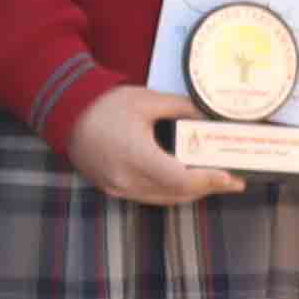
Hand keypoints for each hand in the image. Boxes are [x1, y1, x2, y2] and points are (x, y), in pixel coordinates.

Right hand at [59, 88, 236, 207]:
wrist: (66, 113)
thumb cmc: (104, 104)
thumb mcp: (148, 100)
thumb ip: (183, 108)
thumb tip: (210, 116)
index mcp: (136, 156)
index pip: (182, 179)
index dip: (210, 181)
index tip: (232, 178)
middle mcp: (127, 179)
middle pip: (178, 194)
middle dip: (208, 188)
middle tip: (232, 180)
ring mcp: (118, 188)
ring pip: (166, 199)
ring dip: (191, 192)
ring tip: (213, 180)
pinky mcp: (113, 189)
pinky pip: (150, 196)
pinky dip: (171, 191)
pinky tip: (184, 180)